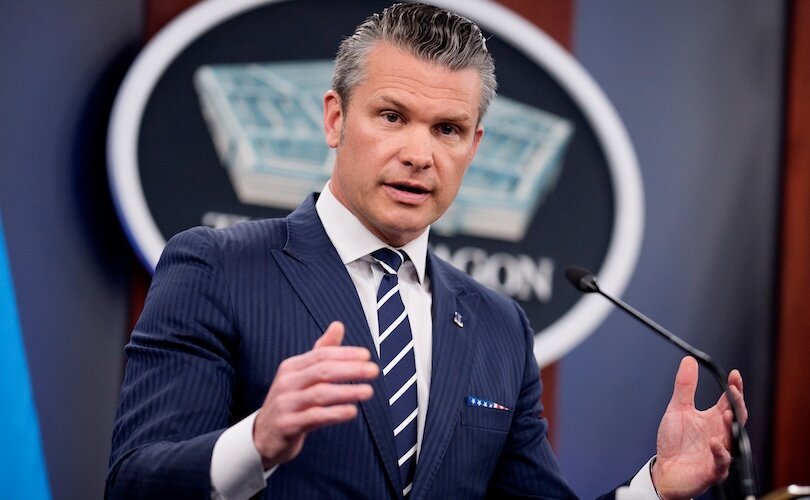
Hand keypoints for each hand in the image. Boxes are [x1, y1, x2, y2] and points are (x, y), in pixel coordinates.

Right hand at [252, 321, 378, 468]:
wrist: (263, 436)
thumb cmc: (289, 402)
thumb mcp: (301, 375)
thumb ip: (321, 352)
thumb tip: (338, 325)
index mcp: (291, 367)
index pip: (321, 355)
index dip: (345, 354)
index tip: (367, 355)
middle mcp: (287, 382)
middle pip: (322, 371)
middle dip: (350, 369)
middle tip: (374, 370)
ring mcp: (285, 404)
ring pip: (319, 394)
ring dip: (347, 392)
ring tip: (368, 391)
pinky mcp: (287, 425)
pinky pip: (314, 417)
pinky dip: (334, 414)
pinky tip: (351, 412)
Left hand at [652, 356, 746, 499]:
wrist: (664, 470)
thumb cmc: (674, 442)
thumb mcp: (678, 409)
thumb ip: (685, 387)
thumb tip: (690, 361)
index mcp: (713, 419)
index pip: (730, 401)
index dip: (734, 388)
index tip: (734, 374)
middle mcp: (720, 434)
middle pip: (737, 418)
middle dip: (738, 404)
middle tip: (734, 391)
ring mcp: (719, 452)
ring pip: (732, 438)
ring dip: (731, 426)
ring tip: (727, 412)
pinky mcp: (713, 469)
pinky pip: (721, 461)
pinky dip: (720, 451)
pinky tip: (714, 442)